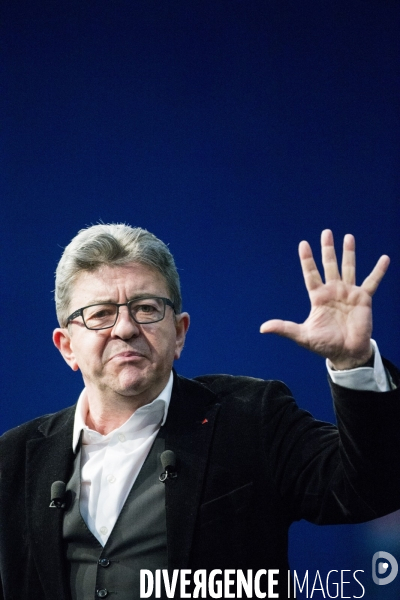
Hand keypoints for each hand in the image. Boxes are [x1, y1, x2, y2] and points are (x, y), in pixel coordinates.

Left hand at [260, 230, 389, 369]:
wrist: (346, 353)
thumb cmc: (324, 344)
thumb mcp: (302, 335)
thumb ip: (284, 328)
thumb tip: (262, 328)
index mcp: (318, 297)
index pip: (311, 274)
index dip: (307, 260)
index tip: (303, 244)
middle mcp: (333, 291)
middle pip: (329, 265)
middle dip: (327, 249)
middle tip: (326, 233)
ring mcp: (349, 293)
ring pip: (348, 268)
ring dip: (349, 253)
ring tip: (348, 237)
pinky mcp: (363, 299)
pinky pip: (372, 282)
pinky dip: (378, 271)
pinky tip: (385, 259)